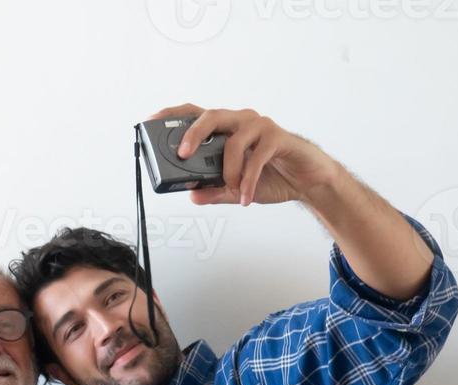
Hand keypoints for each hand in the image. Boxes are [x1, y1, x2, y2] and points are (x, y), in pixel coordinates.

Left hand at [148, 104, 343, 207]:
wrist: (307, 180)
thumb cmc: (271, 175)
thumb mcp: (236, 188)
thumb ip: (214, 190)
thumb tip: (192, 195)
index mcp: (226, 129)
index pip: (194, 114)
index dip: (171, 115)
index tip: (151, 121)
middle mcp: (240, 121)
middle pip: (210, 116)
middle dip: (193, 134)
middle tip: (183, 154)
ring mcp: (259, 126)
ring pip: (234, 140)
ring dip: (228, 170)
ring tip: (231, 190)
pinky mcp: (277, 138)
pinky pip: (257, 157)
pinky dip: (248, 180)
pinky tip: (245, 197)